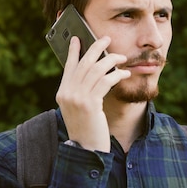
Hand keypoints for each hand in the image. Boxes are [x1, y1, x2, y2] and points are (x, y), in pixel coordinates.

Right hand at [56, 36, 130, 152]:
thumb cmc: (87, 128)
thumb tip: (94, 71)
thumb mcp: (79, 108)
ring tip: (121, 58)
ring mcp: (77, 98)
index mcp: (63, 93)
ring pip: (96, 70)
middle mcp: (67, 93)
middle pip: (83, 63)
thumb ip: (81, 91)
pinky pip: (106, 81)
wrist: (86, 149)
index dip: (73, 51)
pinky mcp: (90, 104)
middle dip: (95, 48)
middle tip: (106, 38)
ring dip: (111, 60)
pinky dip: (117, 75)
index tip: (77, 38)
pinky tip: (124, 74)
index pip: (68, 67)